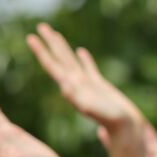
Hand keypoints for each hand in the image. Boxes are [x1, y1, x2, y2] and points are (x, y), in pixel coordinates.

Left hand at [27, 23, 141, 131]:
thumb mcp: (95, 111)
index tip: (31, 38)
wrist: (125, 130)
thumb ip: (81, 100)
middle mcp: (76, 84)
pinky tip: (81, 51)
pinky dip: (84, 59)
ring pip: (72, 61)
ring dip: (63, 48)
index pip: (52, 65)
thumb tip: (67, 87)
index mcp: (72, 88)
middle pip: (60, 59)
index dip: (42, 51)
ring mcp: (87, 85)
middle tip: (40, 26)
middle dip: (49, 43)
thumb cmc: (112, 122)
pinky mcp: (100, 86)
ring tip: (55, 34)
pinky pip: (89, 68)